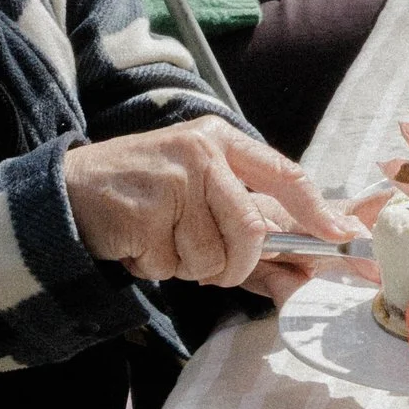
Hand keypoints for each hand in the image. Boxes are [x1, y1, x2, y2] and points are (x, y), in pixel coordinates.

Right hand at [62, 120, 346, 293]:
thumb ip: (250, 224)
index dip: (316, 210)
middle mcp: (201, 153)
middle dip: (235, 263)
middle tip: (210, 266)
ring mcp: (171, 180)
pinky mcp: (143, 211)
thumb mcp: (198, 188)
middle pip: (250, 230)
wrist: (69, 192)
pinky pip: (172, 266)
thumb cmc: (145, 193)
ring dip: (188, 267)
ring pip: (211, 257)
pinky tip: (138, 242)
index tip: (340, 234)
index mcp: (222, 141)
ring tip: (162, 240)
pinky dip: (156, 267)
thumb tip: (304, 267)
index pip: (284, 174)